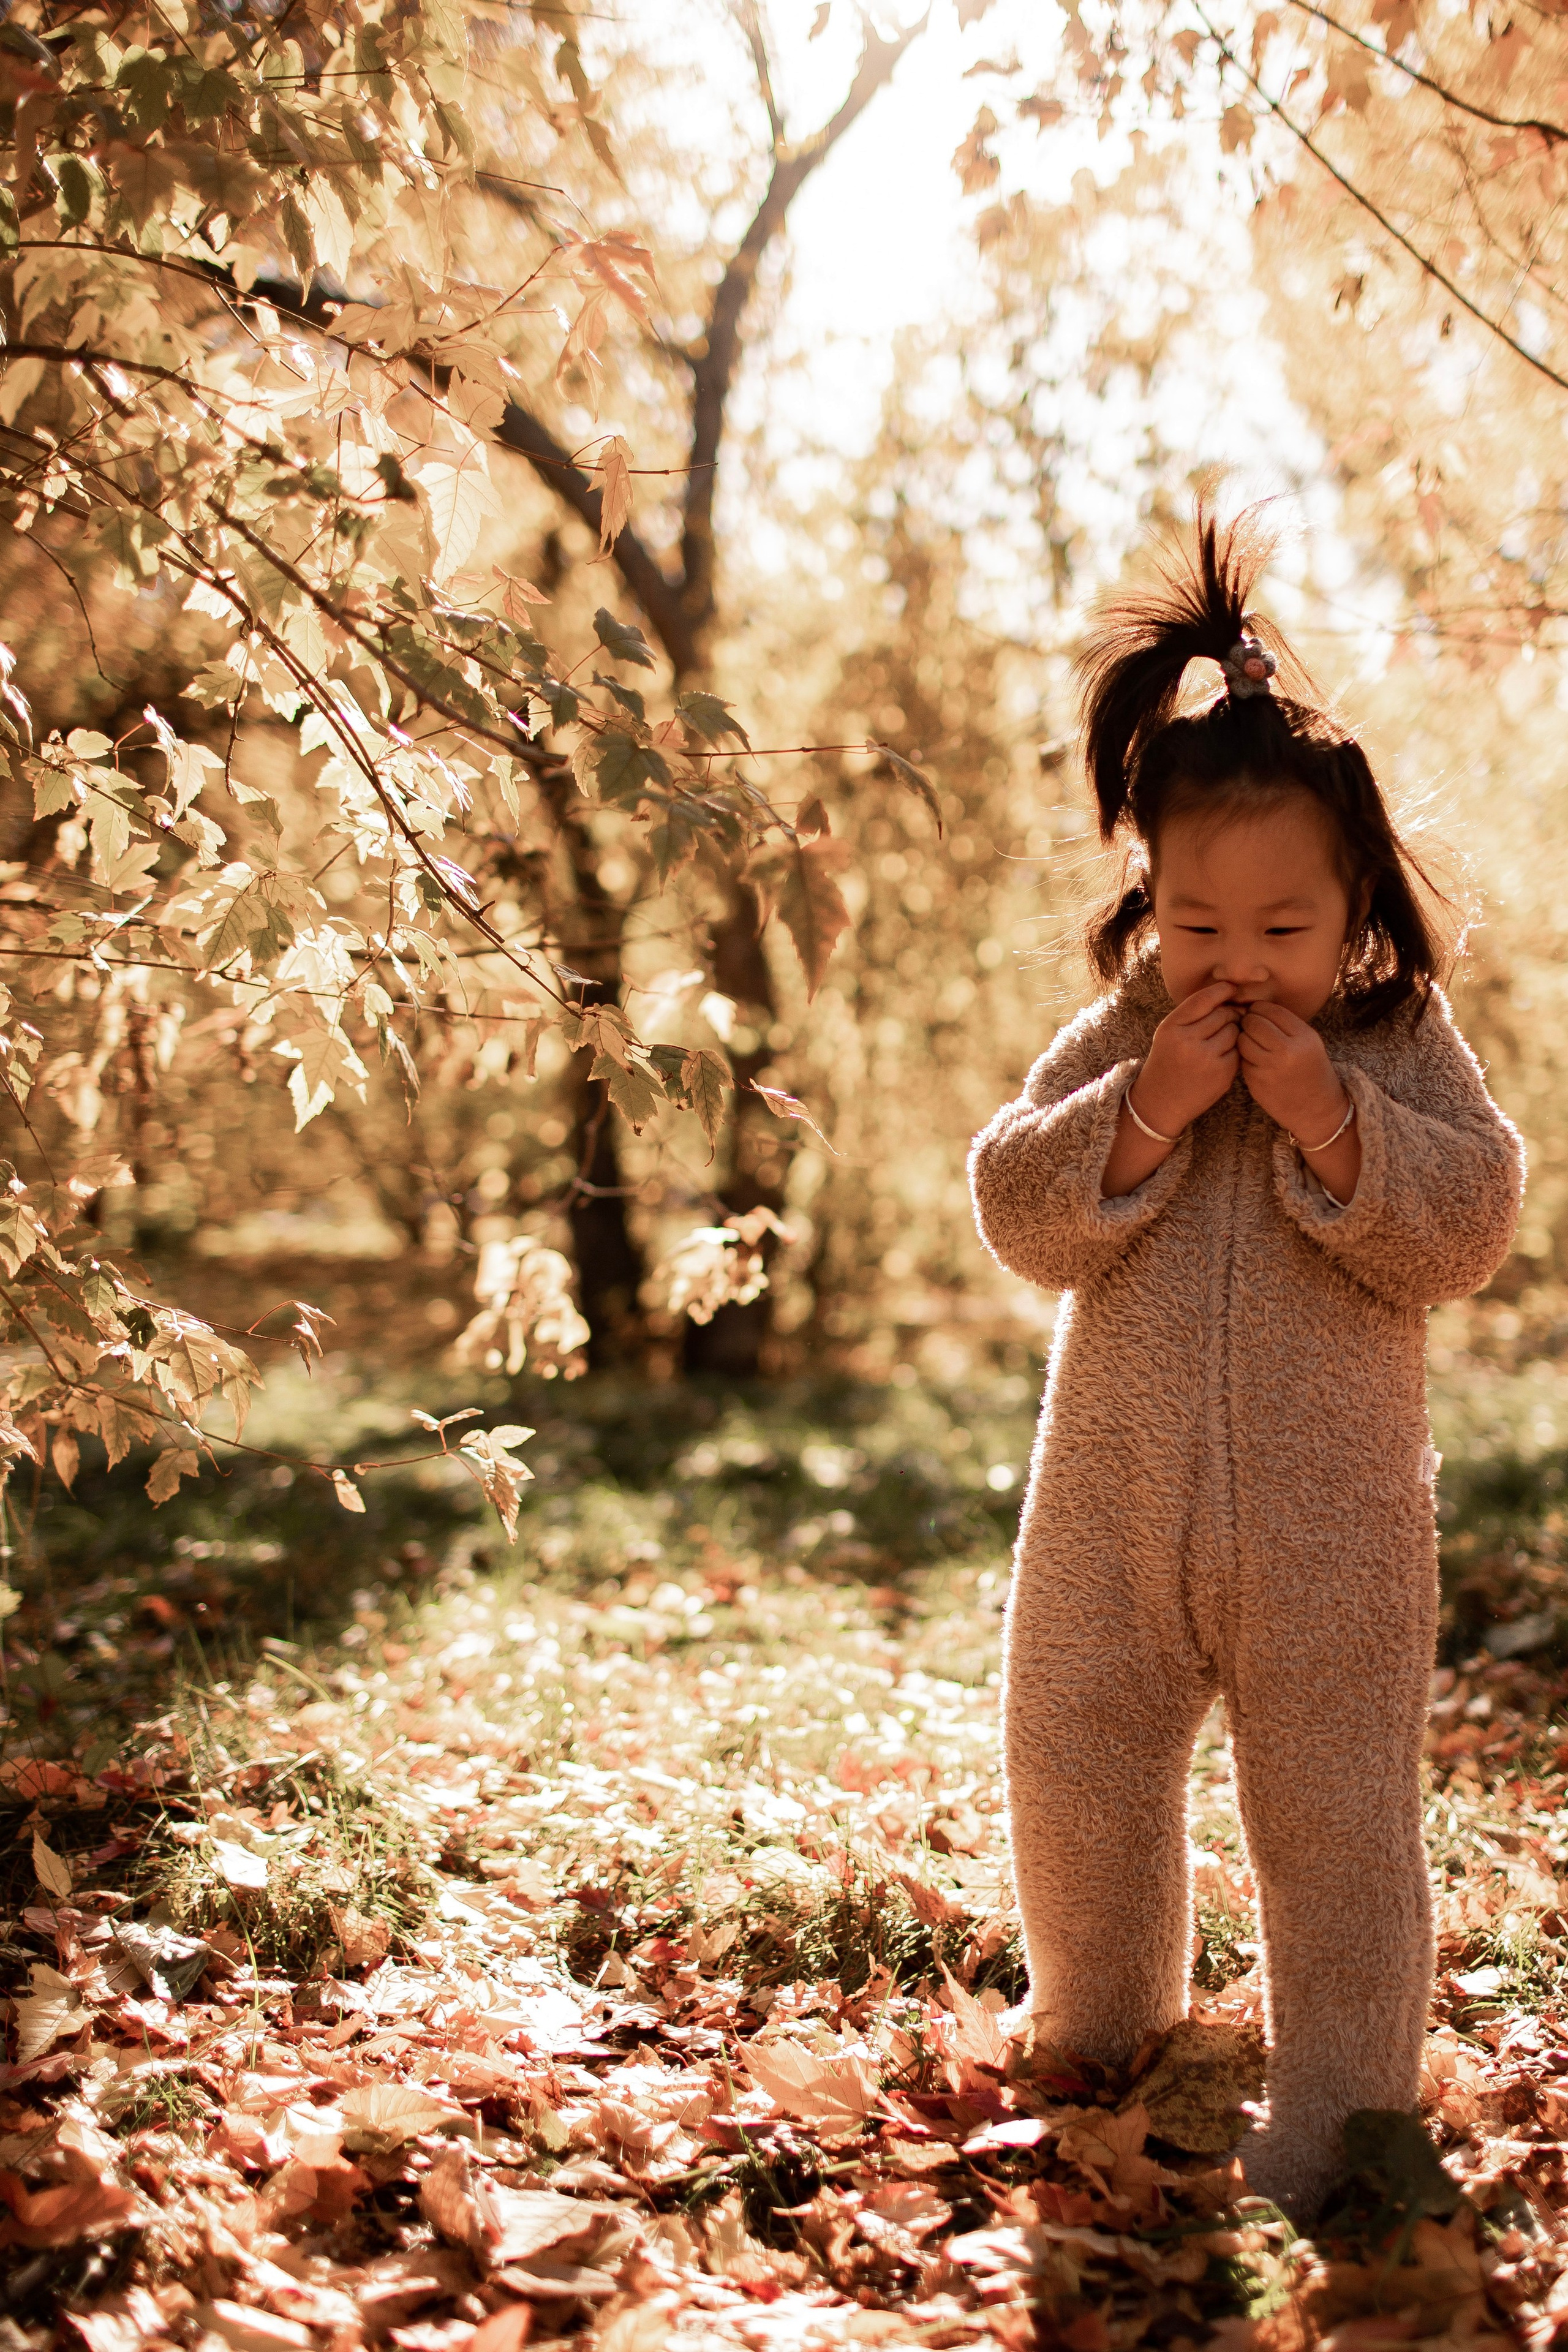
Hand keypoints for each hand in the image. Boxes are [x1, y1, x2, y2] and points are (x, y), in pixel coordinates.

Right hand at [1131, 980, 1240, 1136]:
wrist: (1160, 1102)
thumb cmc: (1167, 1061)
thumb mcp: (1168, 1033)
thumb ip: (1193, 1014)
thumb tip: (1231, 996)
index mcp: (1171, 1028)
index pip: (1204, 999)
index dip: (1222, 990)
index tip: (1231, 988)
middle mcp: (1188, 1042)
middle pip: (1224, 1014)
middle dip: (1228, 1014)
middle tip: (1222, 1023)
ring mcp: (1207, 1059)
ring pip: (1234, 1031)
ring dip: (1231, 1032)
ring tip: (1217, 1042)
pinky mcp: (1222, 1074)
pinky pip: (1238, 1051)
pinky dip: (1233, 1051)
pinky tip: (1219, 1058)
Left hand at [1236, 1000, 1346, 1140]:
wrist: (1317, 1109)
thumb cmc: (1312, 1070)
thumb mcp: (1309, 1042)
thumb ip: (1286, 1025)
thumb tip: (1254, 1007)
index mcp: (1304, 1037)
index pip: (1272, 1010)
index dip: (1259, 1008)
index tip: (1257, 1011)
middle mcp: (1287, 1051)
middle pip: (1253, 1023)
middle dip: (1248, 1021)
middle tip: (1250, 1025)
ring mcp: (1270, 1068)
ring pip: (1243, 1040)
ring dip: (1243, 1038)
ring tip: (1252, 1041)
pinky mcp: (1256, 1082)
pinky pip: (1242, 1060)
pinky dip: (1245, 1057)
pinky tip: (1255, 1060)